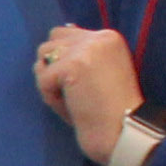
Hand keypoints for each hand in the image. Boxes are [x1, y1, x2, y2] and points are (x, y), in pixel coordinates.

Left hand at [35, 24, 144, 162]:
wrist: (123, 131)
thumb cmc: (110, 110)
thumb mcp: (101, 72)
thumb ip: (80, 55)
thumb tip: (51, 45)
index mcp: (108, 37)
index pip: (66, 33)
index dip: (62, 61)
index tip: (80, 84)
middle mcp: (98, 37)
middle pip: (51, 42)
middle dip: (52, 68)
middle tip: (72, 92)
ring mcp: (86, 49)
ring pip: (43, 57)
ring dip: (49, 82)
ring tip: (72, 99)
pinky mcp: (73, 65)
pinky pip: (42, 79)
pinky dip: (50, 97)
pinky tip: (72, 107)